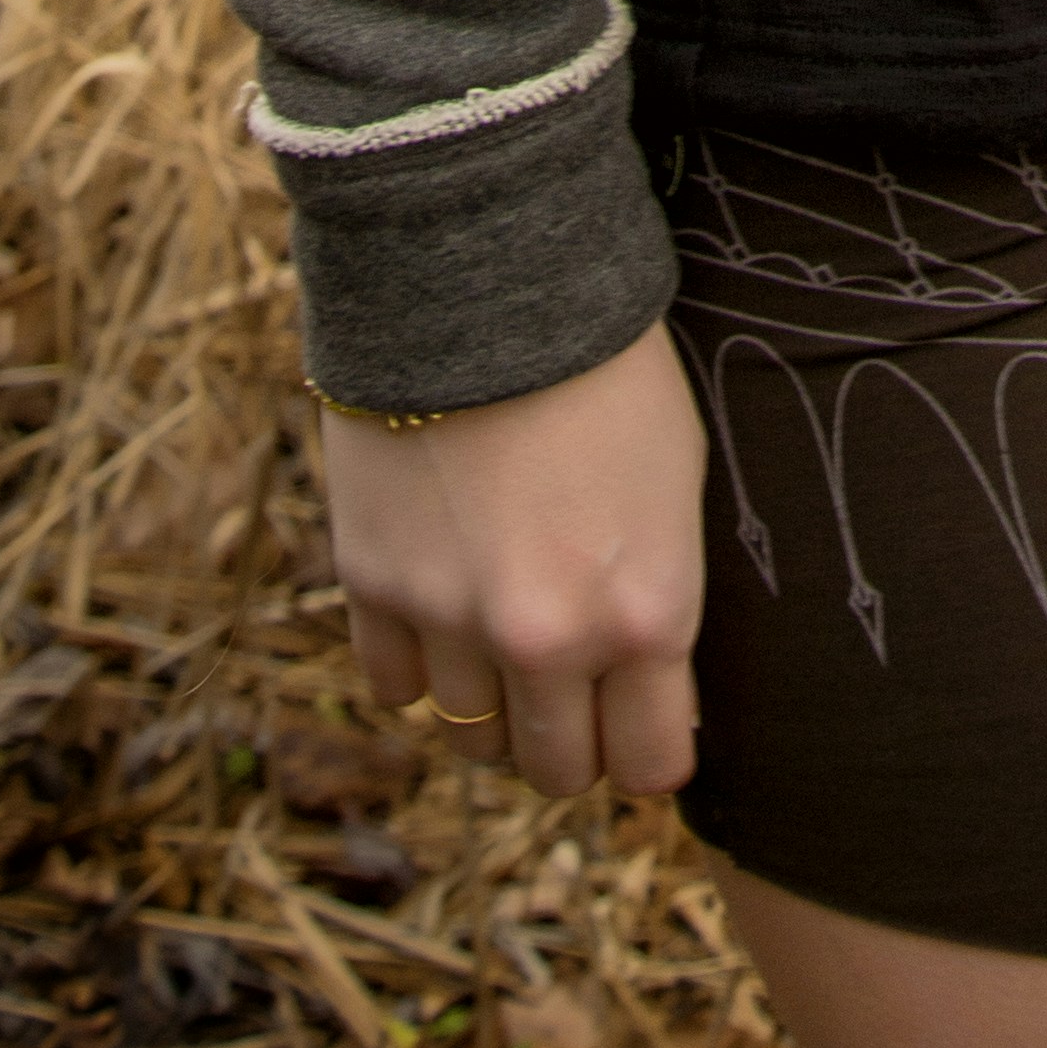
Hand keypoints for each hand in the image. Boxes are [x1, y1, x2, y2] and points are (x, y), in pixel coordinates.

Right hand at [321, 319, 708, 798]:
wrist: (486, 277)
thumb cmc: (607, 372)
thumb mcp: (674, 490)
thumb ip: (656, 607)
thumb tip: (646, 705)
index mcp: (645, 613)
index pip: (648, 768)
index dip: (644, 749)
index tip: (637, 723)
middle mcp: (548, 637)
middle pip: (555, 770)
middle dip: (569, 739)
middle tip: (569, 685)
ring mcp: (451, 618)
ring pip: (472, 736)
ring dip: (491, 698)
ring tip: (503, 623)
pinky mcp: (372, 585)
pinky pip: (394, 690)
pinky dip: (418, 663)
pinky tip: (440, 603)